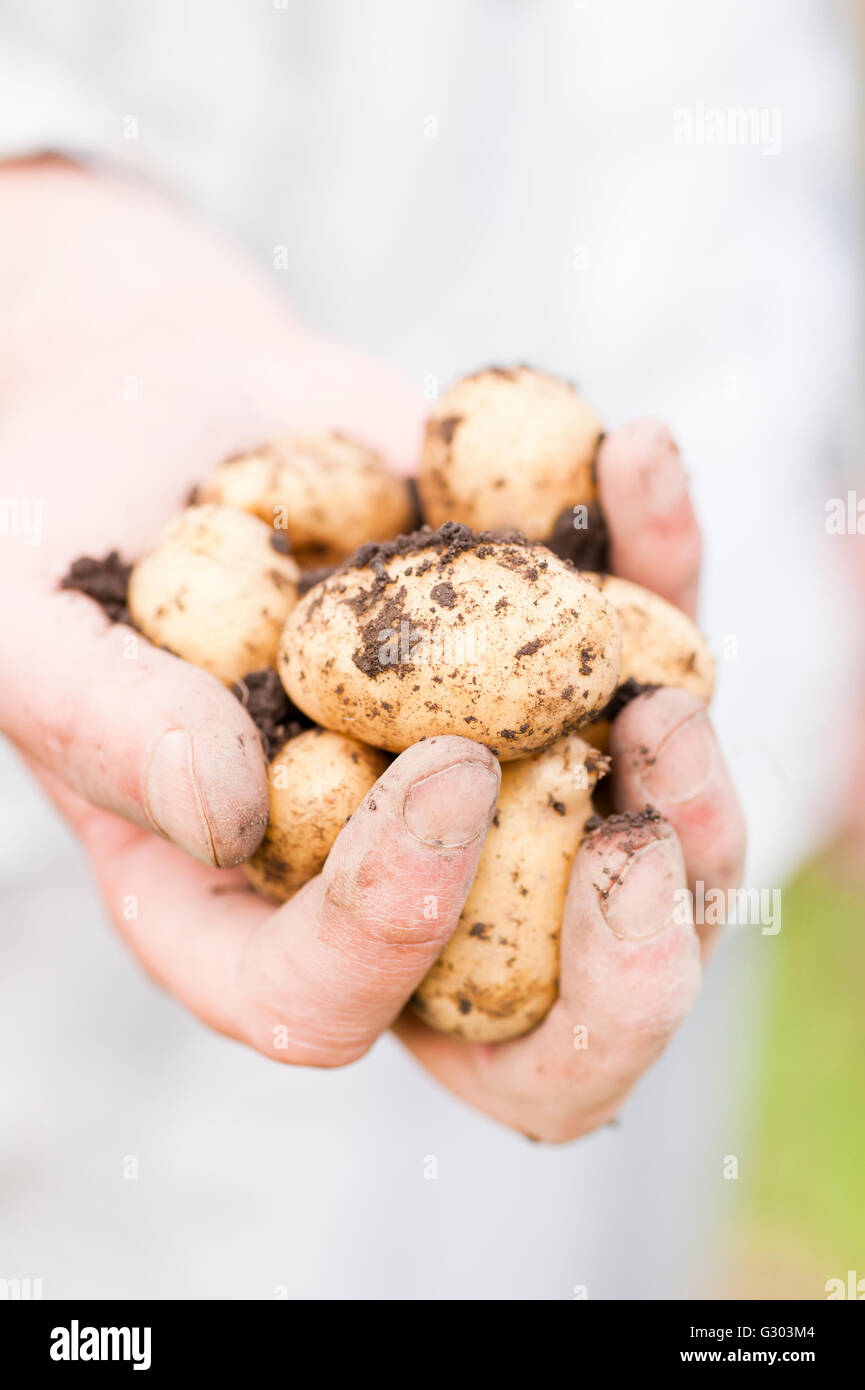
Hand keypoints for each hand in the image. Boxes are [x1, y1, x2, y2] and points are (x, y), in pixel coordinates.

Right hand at [0, 164, 744, 1139]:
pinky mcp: (552, 656)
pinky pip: (650, 645)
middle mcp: (383, 869)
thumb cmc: (61, 523)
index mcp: (239, 905)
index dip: (394, 929)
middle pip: (538, 1017)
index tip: (440, 768)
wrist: (159, 402)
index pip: (323, 1001)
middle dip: (619, 976)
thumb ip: (108, 729)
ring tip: (666, 693)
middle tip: (637, 849)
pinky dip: (665, 557)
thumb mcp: (34, 626)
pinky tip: (634, 457)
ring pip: (645, 861)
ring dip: (695, 803)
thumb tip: (228, 810)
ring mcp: (490, 770)